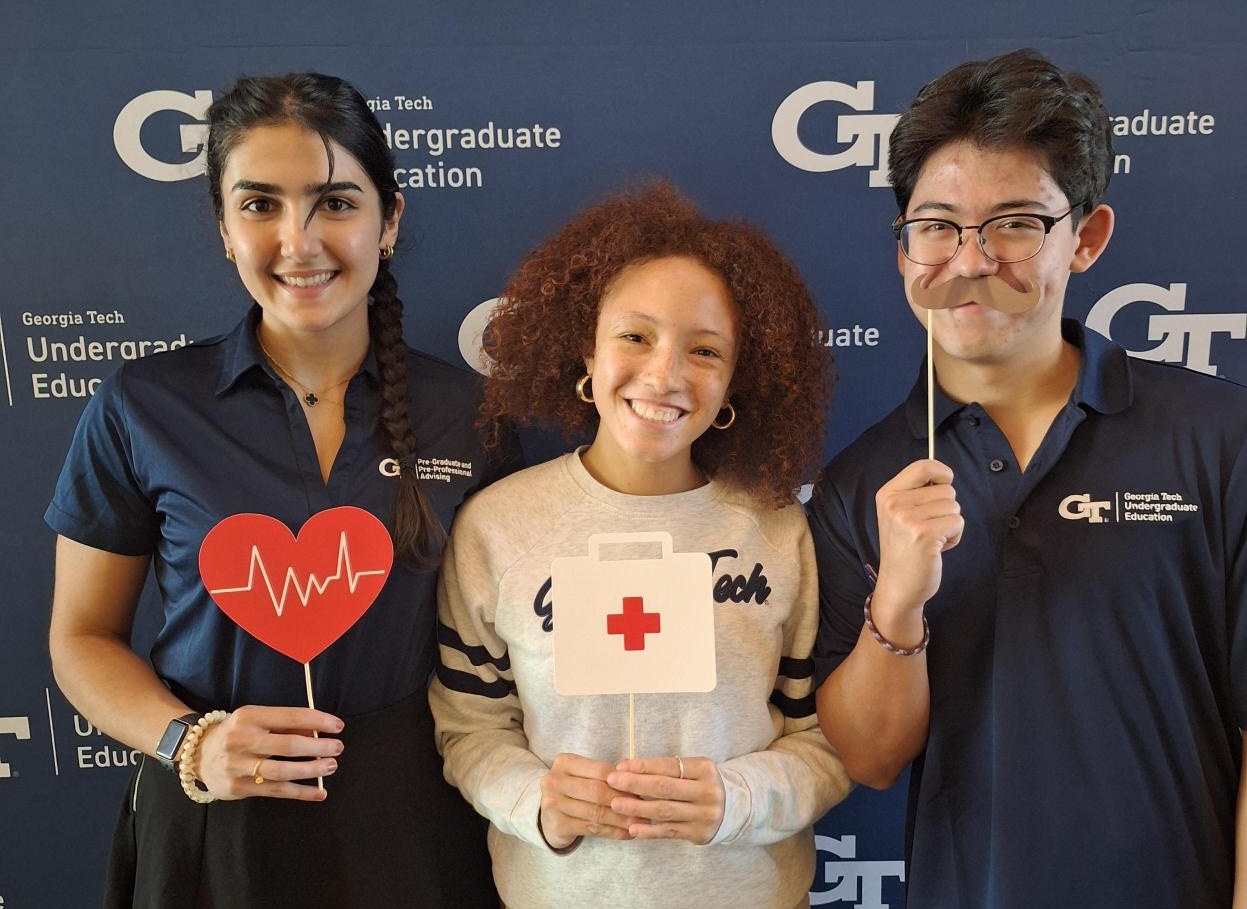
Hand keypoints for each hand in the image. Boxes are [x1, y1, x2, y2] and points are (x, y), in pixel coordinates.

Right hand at [192, 705, 343, 800]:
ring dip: (311, 770)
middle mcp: (241, 740)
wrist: (197, 753)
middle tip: (338, 748)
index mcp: (249, 717)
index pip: (290, 717)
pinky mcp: (237, 788)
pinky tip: (319, 792)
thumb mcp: (256, 719)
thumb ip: (285, 724)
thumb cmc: (237, 732)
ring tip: (331, 766)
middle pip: (288, 745)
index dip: (318, 721)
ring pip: (282, 771)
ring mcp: (237, 767)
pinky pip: (275, 791)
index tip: (338, 726)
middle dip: (318, 747)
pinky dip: (300, 792)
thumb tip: (318, 732)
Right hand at [539, 753, 637, 848]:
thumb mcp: (583, 776)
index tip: (640, 790)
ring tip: (639, 823)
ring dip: (621, 819)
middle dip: (623, 801)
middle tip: (643, 809)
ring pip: (596, 812)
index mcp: (564, 762)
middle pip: (597, 792)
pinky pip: (592, 828)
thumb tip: (637, 781)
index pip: (600, 771)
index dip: (622, 781)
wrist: (547, 814)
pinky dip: (612, 832)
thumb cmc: (573, 791)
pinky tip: (626, 833)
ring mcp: (553, 804)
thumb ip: (605, 776)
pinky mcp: (557, 825)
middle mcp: (554, 781)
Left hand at [607, 755, 724, 844]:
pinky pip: (669, 831)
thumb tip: (626, 768)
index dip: (643, 766)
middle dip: (636, 784)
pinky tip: (632, 828)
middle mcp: (707, 791)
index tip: (620, 766)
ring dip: (638, 807)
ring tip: (616, 804)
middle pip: (665, 787)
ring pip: (665, 811)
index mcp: (704, 769)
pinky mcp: (698, 833)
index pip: (669, 766)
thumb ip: (664, 769)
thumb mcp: (692, 770)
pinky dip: (650, 830)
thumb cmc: (700, 784)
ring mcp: (704, 814)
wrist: (731, 808)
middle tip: (612, 781)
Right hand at [872, 459, 962, 618]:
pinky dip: (955, 536)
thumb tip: (944, 476)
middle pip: (946, 489)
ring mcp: (908, 519)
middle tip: (929, 527)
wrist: (898, 586)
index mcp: (887, 494)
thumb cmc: (905, 550)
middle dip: (946, 508)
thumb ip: (916, 494)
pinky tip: (938, 548)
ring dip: (951, 524)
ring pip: (954, 506)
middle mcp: (894, 504)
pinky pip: (958, 522)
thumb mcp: (899, 515)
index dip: (942, 473)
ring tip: (932, 539)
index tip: (943, 485)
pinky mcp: (924, 534)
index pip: (923, 466)